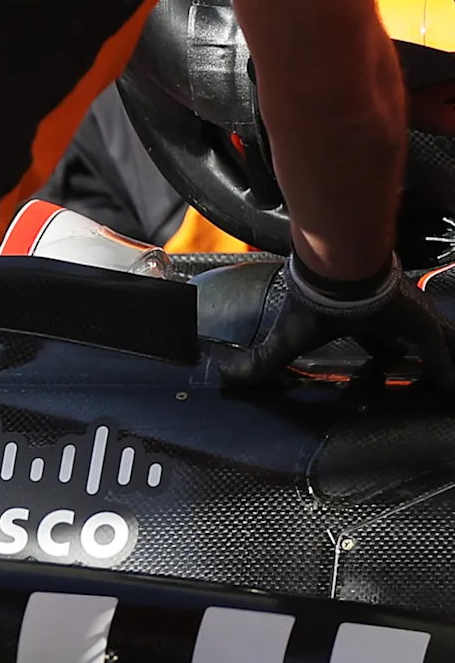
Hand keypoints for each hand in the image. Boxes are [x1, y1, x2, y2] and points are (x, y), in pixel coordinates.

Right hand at [218, 255, 454, 395]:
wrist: (337, 269)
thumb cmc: (315, 299)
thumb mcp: (289, 339)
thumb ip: (265, 361)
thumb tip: (229, 376)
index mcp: (359, 316)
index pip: (376, 337)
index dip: (382, 352)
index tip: (386, 363)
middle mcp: (390, 313)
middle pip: (413, 339)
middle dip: (421, 355)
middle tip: (426, 375)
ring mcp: (410, 315)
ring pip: (436, 345)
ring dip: (439, 361)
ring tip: (441, 384)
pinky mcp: (422, 323)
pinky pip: (440, 355)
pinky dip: (444, 374)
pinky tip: (446, 393)